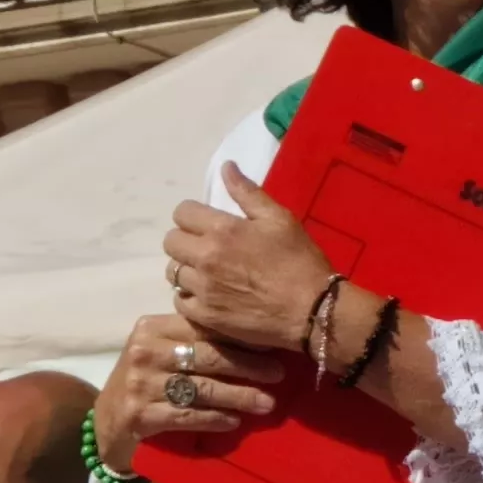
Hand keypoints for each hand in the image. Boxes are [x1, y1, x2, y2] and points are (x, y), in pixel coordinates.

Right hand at [93, 313, 285, 469]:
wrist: (108, 425)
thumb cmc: (145, 383)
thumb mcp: (163, 353)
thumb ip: (194, 341)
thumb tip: (253, 337)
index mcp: (152, 328)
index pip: (203, 328)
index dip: (240, 338)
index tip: (272, 346)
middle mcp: (144, 352)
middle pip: (207, 356)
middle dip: (248, 366)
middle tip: (279, 374)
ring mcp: (141, 384)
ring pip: (202, 388)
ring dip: (240, 396)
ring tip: (267, 403)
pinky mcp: (141, 415)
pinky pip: (188, 415)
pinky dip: (215, 419)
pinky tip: (235, 422)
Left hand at [164, 165, 339, 353]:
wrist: (311, 309)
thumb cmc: (299, 260)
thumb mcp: (279, 219)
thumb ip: (248, 192)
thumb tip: (225, 167)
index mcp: (222, 230)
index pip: (182, 212)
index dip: (193, 215)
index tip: (207, 223)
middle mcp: (205, 258)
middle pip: (171, 242)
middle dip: (186, 240)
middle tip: (207, 247)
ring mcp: (202, 289)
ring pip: (172, 272)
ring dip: (186, 268)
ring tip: (207, 273)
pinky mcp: (205, 316)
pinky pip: (179, 300)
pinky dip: (190, 296)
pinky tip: (208, 294)